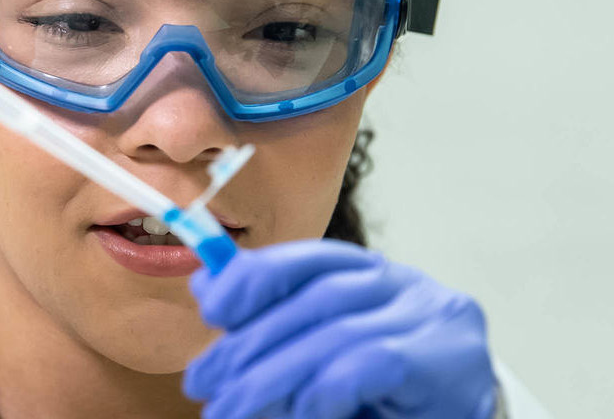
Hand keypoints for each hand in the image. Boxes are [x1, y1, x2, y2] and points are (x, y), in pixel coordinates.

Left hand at [185, 240, 496, 418]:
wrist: (458, 415)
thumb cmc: (384, 389)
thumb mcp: (320, 344)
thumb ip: (272, 314)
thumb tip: (207, 285)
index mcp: (370, 272)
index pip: (306, 259)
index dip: (253, 278)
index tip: (211, 310)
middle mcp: (404, 285)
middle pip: (313, 301)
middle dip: (248, 345)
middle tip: (205, 383)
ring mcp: (430, 319)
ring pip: (334, 336)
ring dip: (271, 378)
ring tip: (232, 409)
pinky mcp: (445, 360)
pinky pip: (367, 365)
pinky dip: (322, 391)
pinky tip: (302, 412)